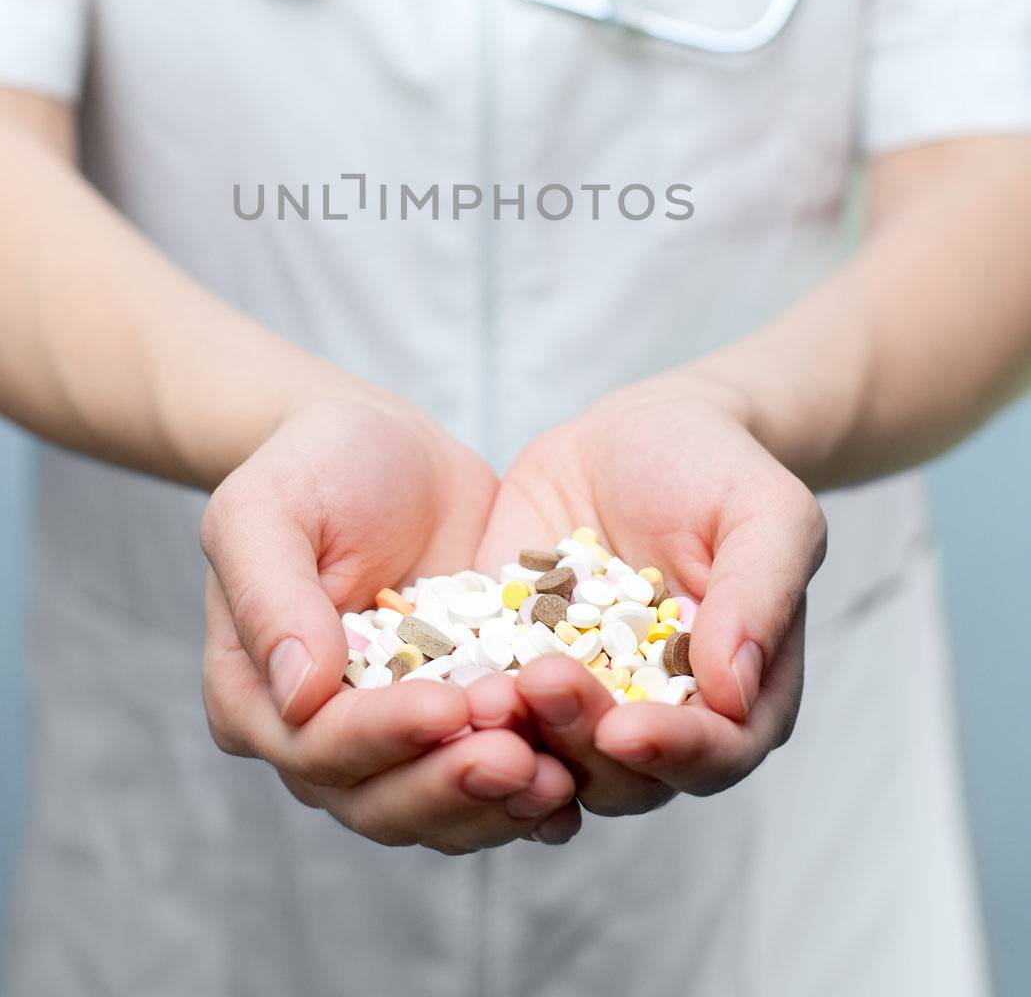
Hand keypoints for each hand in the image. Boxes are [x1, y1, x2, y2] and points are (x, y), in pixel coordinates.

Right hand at [200, 392, 579, 851]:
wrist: (382, 443)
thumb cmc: (311, 465)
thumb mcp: (266, 507)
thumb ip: (270, 595)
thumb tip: (296, 694)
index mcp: (256, 696)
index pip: (319, 745)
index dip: (385, 736)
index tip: (450, 708)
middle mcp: (320, 737)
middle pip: (381, 800)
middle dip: (452, 786)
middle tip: (520, 760)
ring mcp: (396, 737)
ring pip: (442, 809)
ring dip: (499, 802)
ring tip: (559, 778)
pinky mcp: (462, 720)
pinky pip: (492, 779)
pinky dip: (532, 791)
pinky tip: (578, 781)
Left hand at [469, 381, 826, 816]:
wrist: (640, 430)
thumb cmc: (720, 470)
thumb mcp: (765, 514)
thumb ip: (759, 595)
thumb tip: (735, 691)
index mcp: (737, 699)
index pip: (712, 753)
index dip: (672, 752)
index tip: (626, 731)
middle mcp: (655, 715)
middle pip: (620, 768)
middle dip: (579, 738)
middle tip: (543, 686)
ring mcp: (579, 694)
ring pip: (545, 747)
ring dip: (515, 732)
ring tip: (485, 691)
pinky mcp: (512, 659)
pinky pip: (485, 692)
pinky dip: (461, 696)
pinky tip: (432, 679)